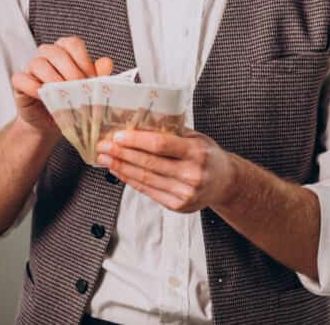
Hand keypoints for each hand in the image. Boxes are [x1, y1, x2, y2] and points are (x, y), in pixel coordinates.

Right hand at [9, 36, 113, 137]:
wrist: (50, 123)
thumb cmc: (70, 102)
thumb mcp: (86, 90)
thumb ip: (97, 75)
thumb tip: (107, 63)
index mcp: (65, 51)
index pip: (73, 44)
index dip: (84, 60)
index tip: (91, 79)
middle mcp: (47, 54)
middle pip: (56, 52)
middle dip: (71, 72)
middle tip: (79, 89)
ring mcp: (30, 67)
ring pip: (38, 63)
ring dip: (53, 79)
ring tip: (63, 94)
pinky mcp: (19, 82)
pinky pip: (21, 78)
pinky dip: (32, 87)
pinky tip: (43, 96)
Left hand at [97, 130, 237, 212]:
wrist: (225, 182)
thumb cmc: (208, 155)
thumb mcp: (196, 137)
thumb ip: (172, 132)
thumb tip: (139, 124)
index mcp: (197, 152)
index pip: (161, 145)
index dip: (136, 141)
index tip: (118, 136)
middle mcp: (192, 174)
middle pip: (149, 163)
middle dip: (122, 154)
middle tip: (104, 146)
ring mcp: (185, 192)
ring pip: (146, 178)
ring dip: (121, 168)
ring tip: (106, 159)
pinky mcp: (178, 205)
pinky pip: (149, 191)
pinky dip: (131, 180)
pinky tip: (120, 172)